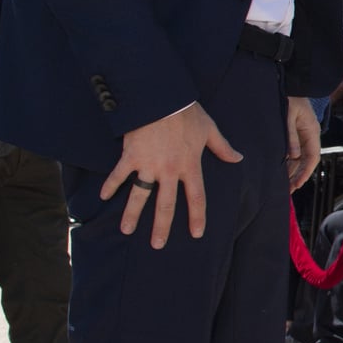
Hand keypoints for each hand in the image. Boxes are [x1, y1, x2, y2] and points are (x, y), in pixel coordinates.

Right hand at [100, 102, 242, 247]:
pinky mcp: (131, 155)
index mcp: (190, 166)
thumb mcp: (210, 129)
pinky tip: (103, 197)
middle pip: (166, 204)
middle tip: (158, 245)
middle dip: (161, 226)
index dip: (197, 217)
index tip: (196, 234)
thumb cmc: (187, 112)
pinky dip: (110, 185)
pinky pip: (119, 174)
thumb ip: (223, 147)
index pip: (196, 197)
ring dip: (132, 214)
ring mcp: (148, 164)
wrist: (162, 98)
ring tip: (126, 230)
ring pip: (140, 195)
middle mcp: (169, 170)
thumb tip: (239, 158)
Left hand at [286, 97, 320, 191]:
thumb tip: (291, 156)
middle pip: (306, 160)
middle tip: (288, 190)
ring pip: (300, 157)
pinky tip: (282, 169)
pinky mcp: (295, 132)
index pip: (312, 157)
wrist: (292, 82)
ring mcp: (302, 134)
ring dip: (293, 170)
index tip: (297, 184)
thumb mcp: (288, 115)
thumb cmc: (290, 95)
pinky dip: (289, 161)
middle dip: (298, 175)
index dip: (306, 172)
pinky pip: (294, 150)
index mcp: (311, 131)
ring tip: (284, 184)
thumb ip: (290, 136)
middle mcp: (309, 134)